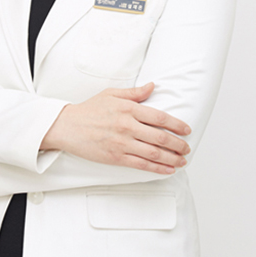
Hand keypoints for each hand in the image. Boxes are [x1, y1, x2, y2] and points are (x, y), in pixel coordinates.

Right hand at [40, 82, 191, 174]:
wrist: (68, 126)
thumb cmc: (90, 109)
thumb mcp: (112, 94)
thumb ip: (135, 93)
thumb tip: (153, 87)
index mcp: (128, 109)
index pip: (159, 117)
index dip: (177, 125)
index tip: (187, 130)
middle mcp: (127, 126)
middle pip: (160, 137)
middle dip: (178, 144)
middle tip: (187, 147)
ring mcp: (122, 143)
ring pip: (154, 153)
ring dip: (172, 158)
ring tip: (182, 161)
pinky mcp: (116, 157)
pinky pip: (141, 165)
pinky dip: (157, 168)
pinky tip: (167, 169)